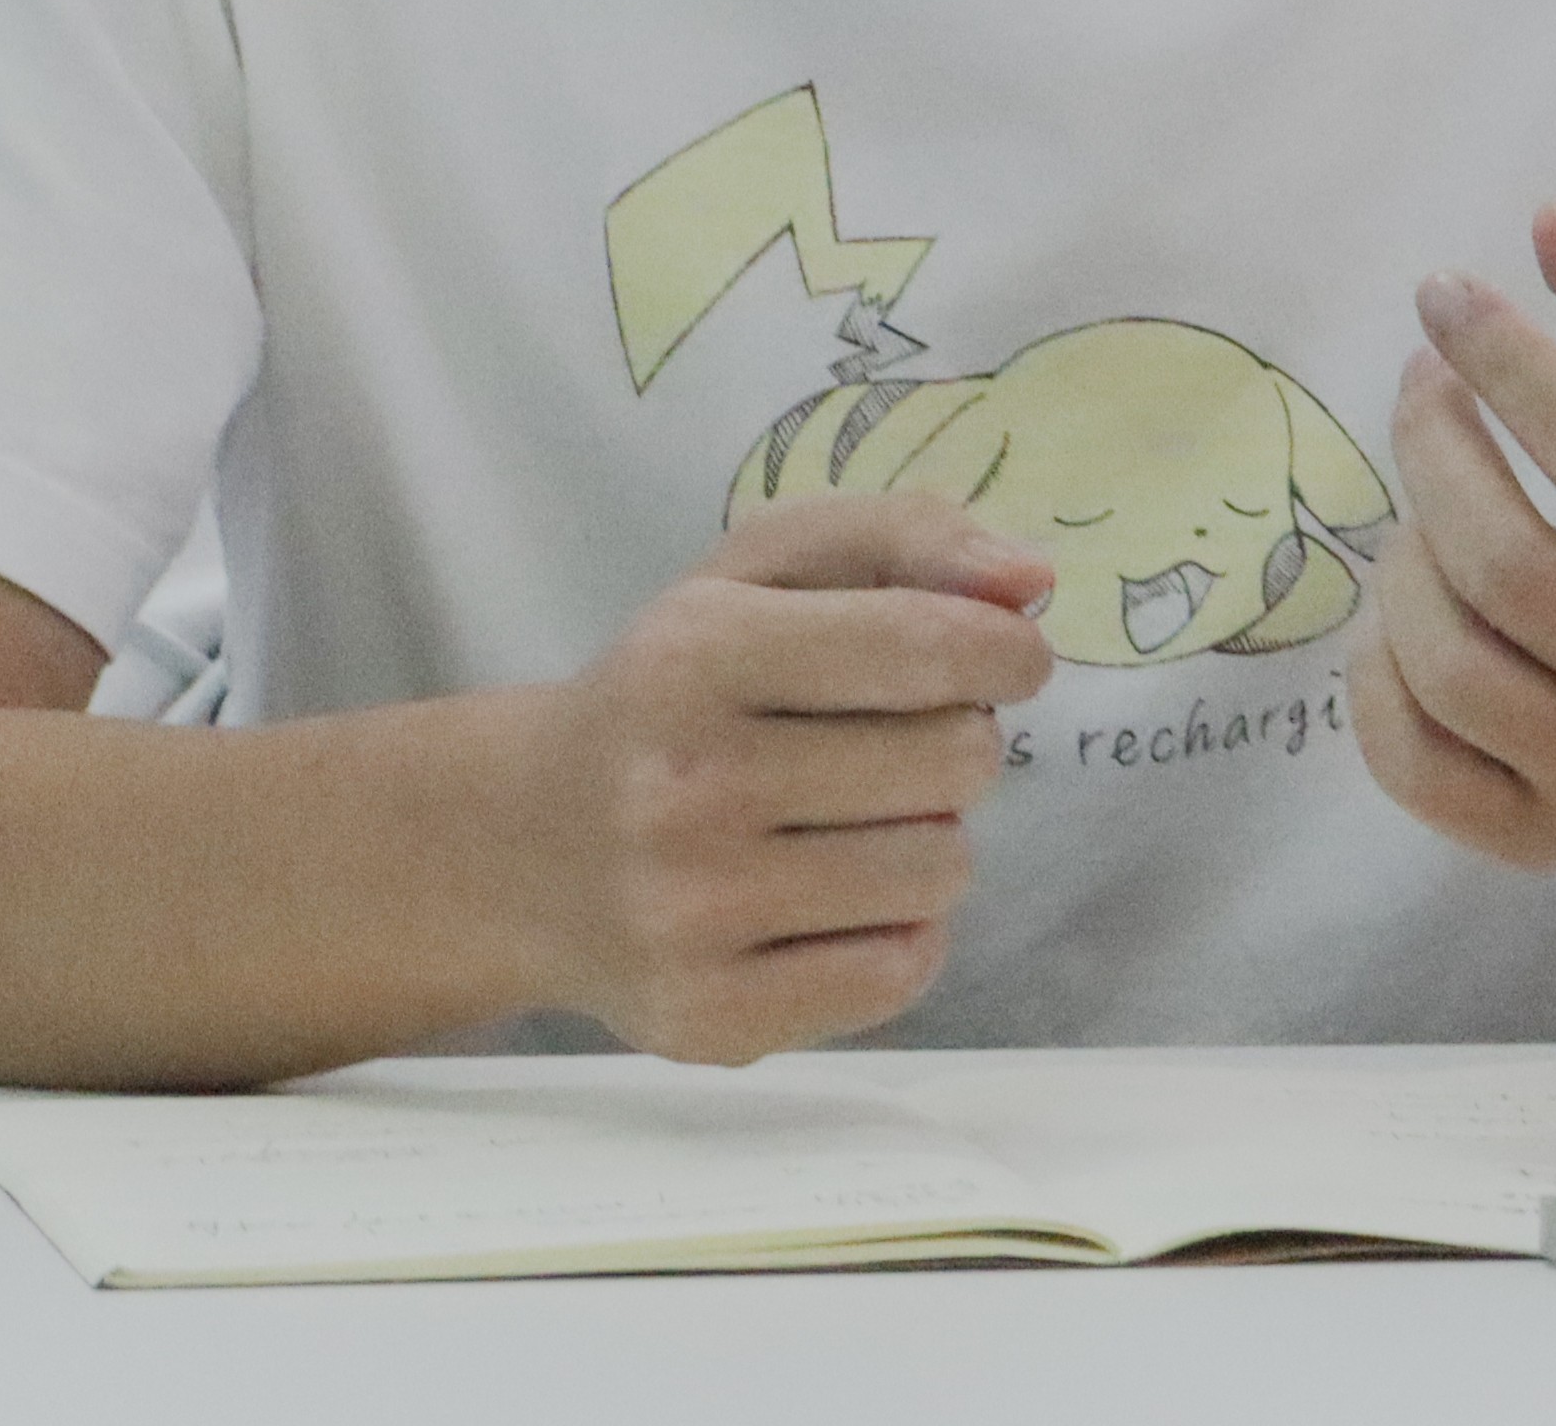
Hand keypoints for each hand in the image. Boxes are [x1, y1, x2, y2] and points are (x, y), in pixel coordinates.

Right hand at [510, 493, 1058, 1063]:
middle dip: (952, 742)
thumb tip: (1030, 580)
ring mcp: (692, 914)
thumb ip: (902, 537)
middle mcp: (685, 785)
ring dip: (929, 840)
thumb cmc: (675, 692)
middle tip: (887, 746)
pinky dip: (898, 933)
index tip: (1010, 659)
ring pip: (941, 869)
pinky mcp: (713, 1019)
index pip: (919, 645)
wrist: (525, 848)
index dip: (1002, 651)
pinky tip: (832, 902)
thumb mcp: (760, 571)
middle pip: (954, 761)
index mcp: (695, 653)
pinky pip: (902, 972)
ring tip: (852, 824)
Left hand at [1361, 204, 1555, 884]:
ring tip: (1429, 503)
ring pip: (1447, 666)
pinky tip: (1408, 610)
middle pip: (1502, 567)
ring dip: (1403, 554)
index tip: (1443, 293)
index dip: (1506, 358)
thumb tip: (1549, 224)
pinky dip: (1376, 674)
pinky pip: (1412, 763)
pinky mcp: (1542, 836)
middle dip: (1431, 447)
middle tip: (1424, 385)